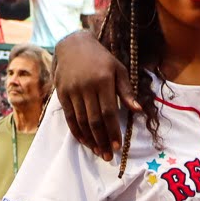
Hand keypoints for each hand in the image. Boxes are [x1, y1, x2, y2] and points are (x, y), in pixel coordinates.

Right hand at [52, 31, 135, 158]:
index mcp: (104, 80)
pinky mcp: (61, 93)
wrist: (72, 44)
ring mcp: (72, 90)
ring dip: (90, 139)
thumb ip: (127, 91)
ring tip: (98, 151)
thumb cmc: (101, 59)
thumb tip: (138, 110)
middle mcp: (87, 87)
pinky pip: (69, 117)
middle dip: (102, 140)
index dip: (113, 131)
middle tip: (108, 156)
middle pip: (94, 120)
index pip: (109, 112)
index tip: (117, 146)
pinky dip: (76, 131)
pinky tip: (84, 141)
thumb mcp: (118, 69)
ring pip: (81, 121)